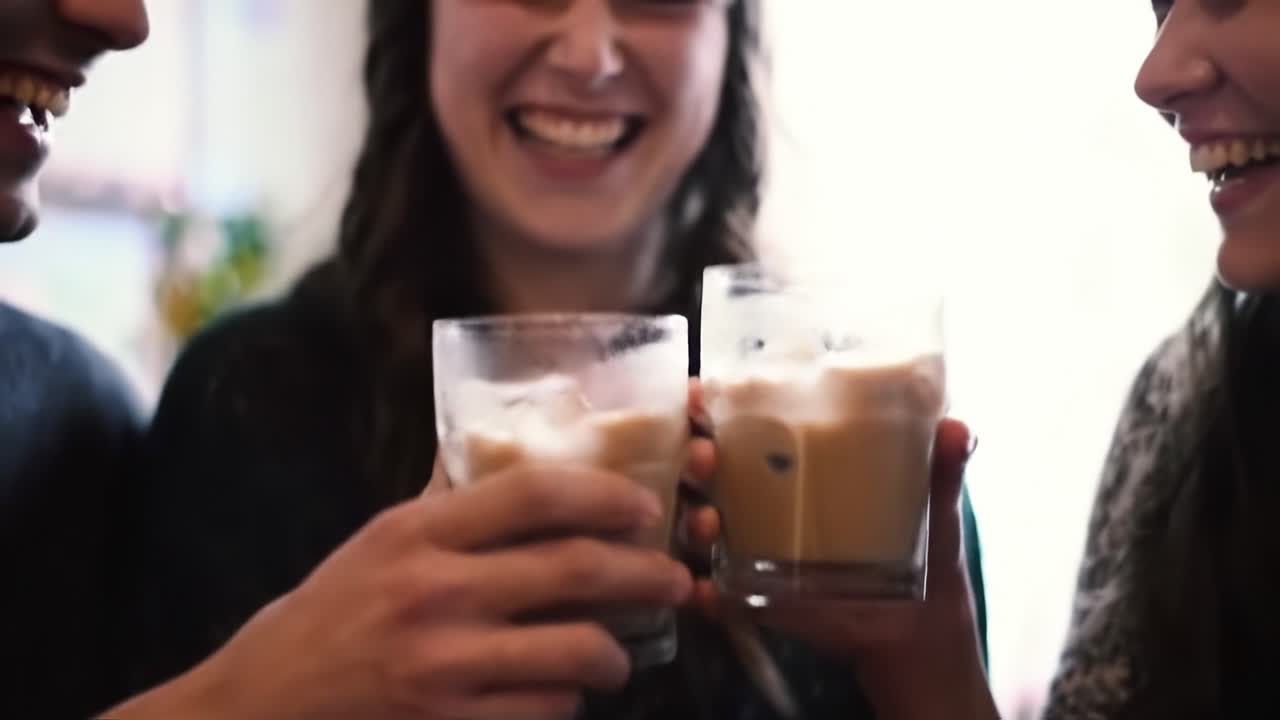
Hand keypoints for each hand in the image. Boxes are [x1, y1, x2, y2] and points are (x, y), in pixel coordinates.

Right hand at [109, 466, 691, 719]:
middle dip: (643, 573)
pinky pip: (545, 709)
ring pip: (574, 649)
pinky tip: (564, 692)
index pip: (532, 493)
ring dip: (614, 651)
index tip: (642, 507)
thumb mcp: (375, 543)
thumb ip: (443, 502)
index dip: (603, 494)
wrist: (258, 707)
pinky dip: (567, 700)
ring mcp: (445, 664)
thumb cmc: (323, 617)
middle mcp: (434, 591)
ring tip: (622, 650)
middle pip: (571, 568)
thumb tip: (497, 448)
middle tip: (674, 577)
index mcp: (416, 532)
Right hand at [686, 414, 997, 719]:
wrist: (920, 630)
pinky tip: (702, 591)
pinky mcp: (759, 597)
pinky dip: (704, 594)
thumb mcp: (932, 505)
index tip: (694, 394)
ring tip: (710, 522)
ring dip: (693, 520)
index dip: (706, 409)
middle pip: (705, 471)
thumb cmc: (922, 553)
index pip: (738, 427)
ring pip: (701, 528)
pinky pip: (717, 594)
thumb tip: (960, 428)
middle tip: (704, 455)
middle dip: (692, 456)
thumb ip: (942, 468)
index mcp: (796, 467)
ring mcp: (755, 550)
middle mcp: (764, 502)